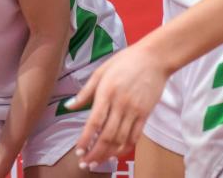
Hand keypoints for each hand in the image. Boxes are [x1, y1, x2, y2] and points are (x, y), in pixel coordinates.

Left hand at [66, 43, 169, 166]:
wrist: (153, 58)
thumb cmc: (124, 61)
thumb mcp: (100, 71)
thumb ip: (85, 92)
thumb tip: (68, 106)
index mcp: (106, 92)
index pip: (94, 122)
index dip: (86, 140)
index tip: (79, 151)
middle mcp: (120, 104)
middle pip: (107, 136)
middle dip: (95, 153)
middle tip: (86, 164)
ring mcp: (135, 110)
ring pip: (121, 139)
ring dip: (108, 154)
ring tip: (98, 162)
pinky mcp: (146, 114)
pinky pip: (135, 136)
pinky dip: (125, 148)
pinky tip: (116, 154)